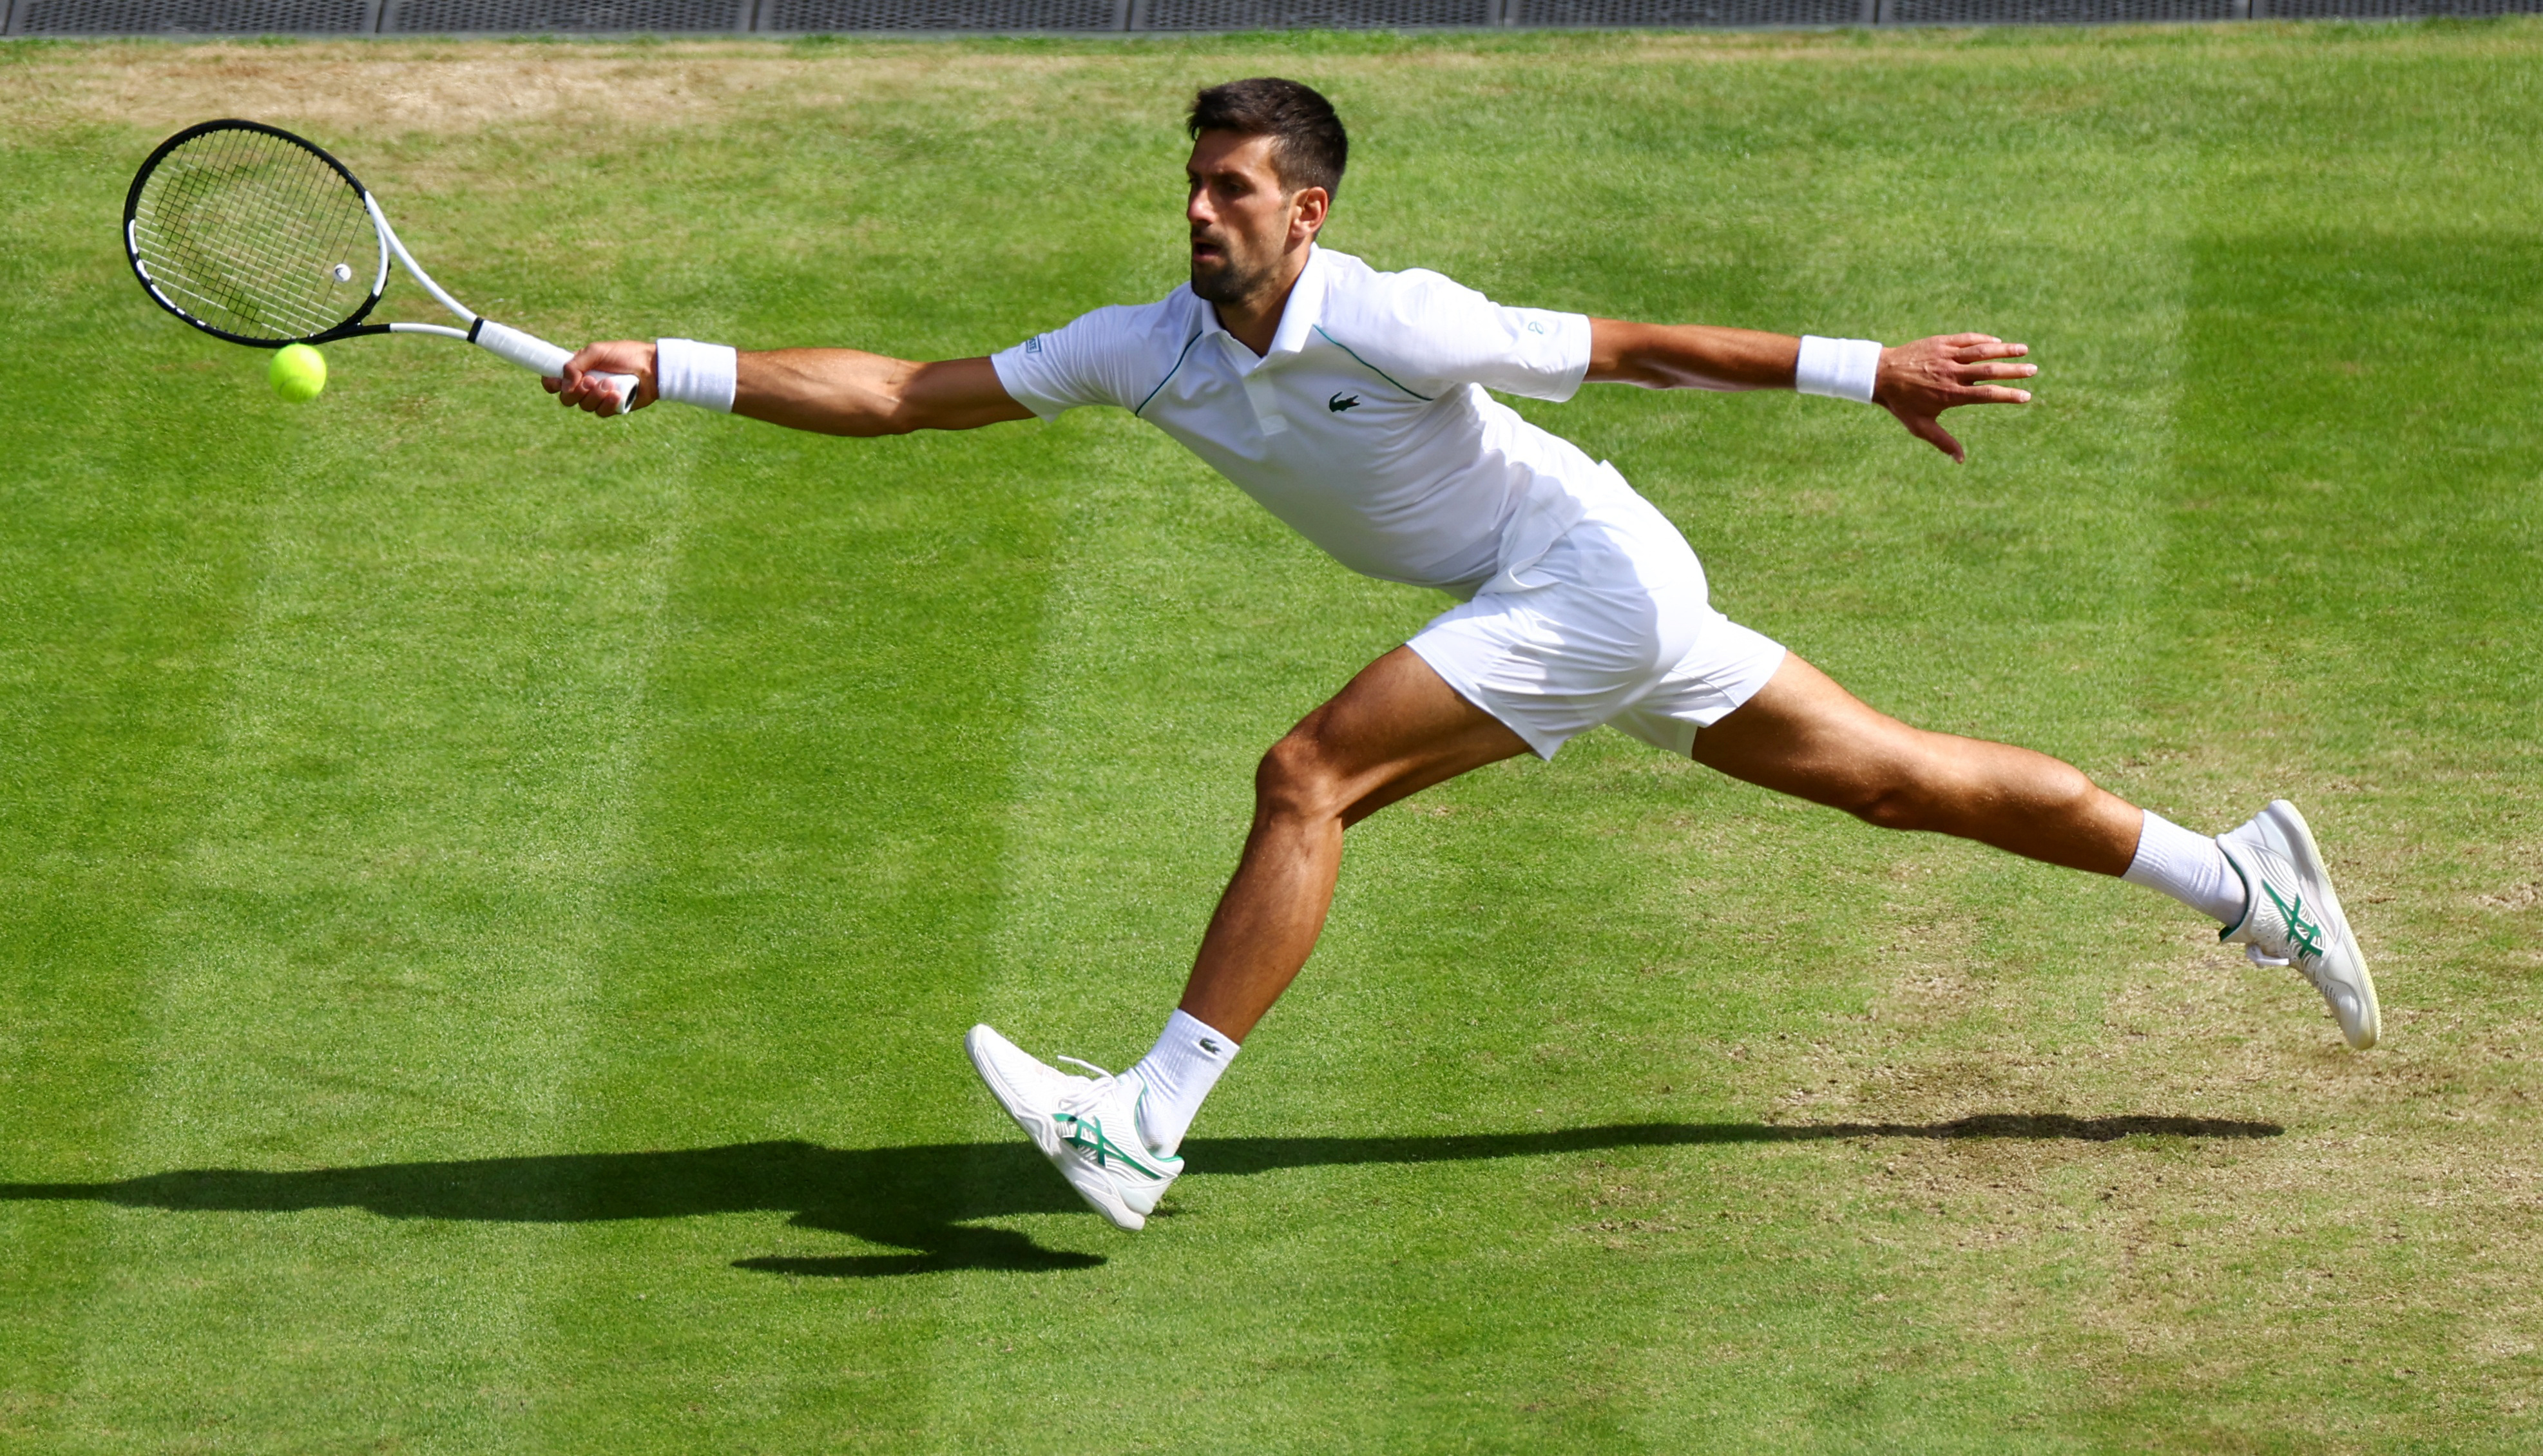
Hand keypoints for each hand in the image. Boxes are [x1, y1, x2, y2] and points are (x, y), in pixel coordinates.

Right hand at [546, 339, 657, 414]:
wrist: (651, 367)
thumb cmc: (625, 355)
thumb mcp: (596, 352)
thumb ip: (575, 364)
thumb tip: (564, 385)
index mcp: (578, 369)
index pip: (554, 381)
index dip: (551, 384)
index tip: (556, 383)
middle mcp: (585, 385)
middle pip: (566, 398)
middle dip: (577, 391)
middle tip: (591, 381)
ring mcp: (598, 398)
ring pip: (584, 406)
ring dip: (596, 395)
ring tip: (611, 383)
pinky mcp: (612, 408)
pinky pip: (601, 413)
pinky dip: (607, 404)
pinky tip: (617, 394)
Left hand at [1875, 333, 2034, 462]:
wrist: (1880, 375)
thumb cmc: (1901, 404)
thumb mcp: (1920, 427)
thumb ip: (1943, 442)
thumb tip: (1961, 460)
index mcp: (1951, 394)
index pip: (1987, 395)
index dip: (2009, 395)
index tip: (2026, 396)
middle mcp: (1952, 374)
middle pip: (1990, 370)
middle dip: (2014, 370)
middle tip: (2033, 370)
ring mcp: (1947, 356)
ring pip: (1982, 351)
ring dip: (2005, 349)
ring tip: (2024, 349)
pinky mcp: (1941, 343)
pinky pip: (1966, 340)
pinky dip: (1983, 340)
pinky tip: (1997, 342)